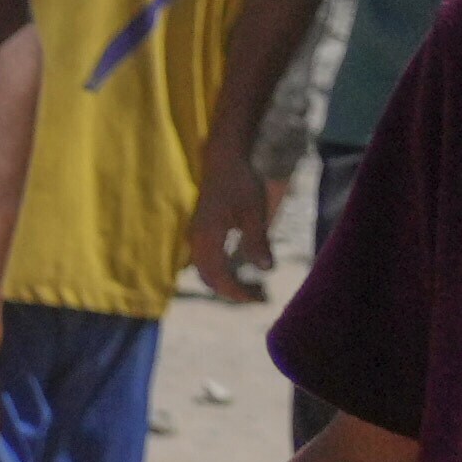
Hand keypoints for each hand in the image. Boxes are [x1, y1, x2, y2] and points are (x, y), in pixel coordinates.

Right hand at [189, 148, 280, 303]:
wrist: (224, 161)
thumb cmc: (241, 184)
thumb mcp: (255, 213)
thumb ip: (257, 242)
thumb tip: (266, 270)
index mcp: (208, 239)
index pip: (219, 277)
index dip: (236, 292)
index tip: (257, 299)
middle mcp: (196, 241)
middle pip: (208, 278)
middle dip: (230, 291)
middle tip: (254, 297)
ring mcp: (195, 236)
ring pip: (204, 270)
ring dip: (222, 282)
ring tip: (245, 286)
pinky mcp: (199, 231)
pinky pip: (203, 260)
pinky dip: (217, 270)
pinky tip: (234, 268)